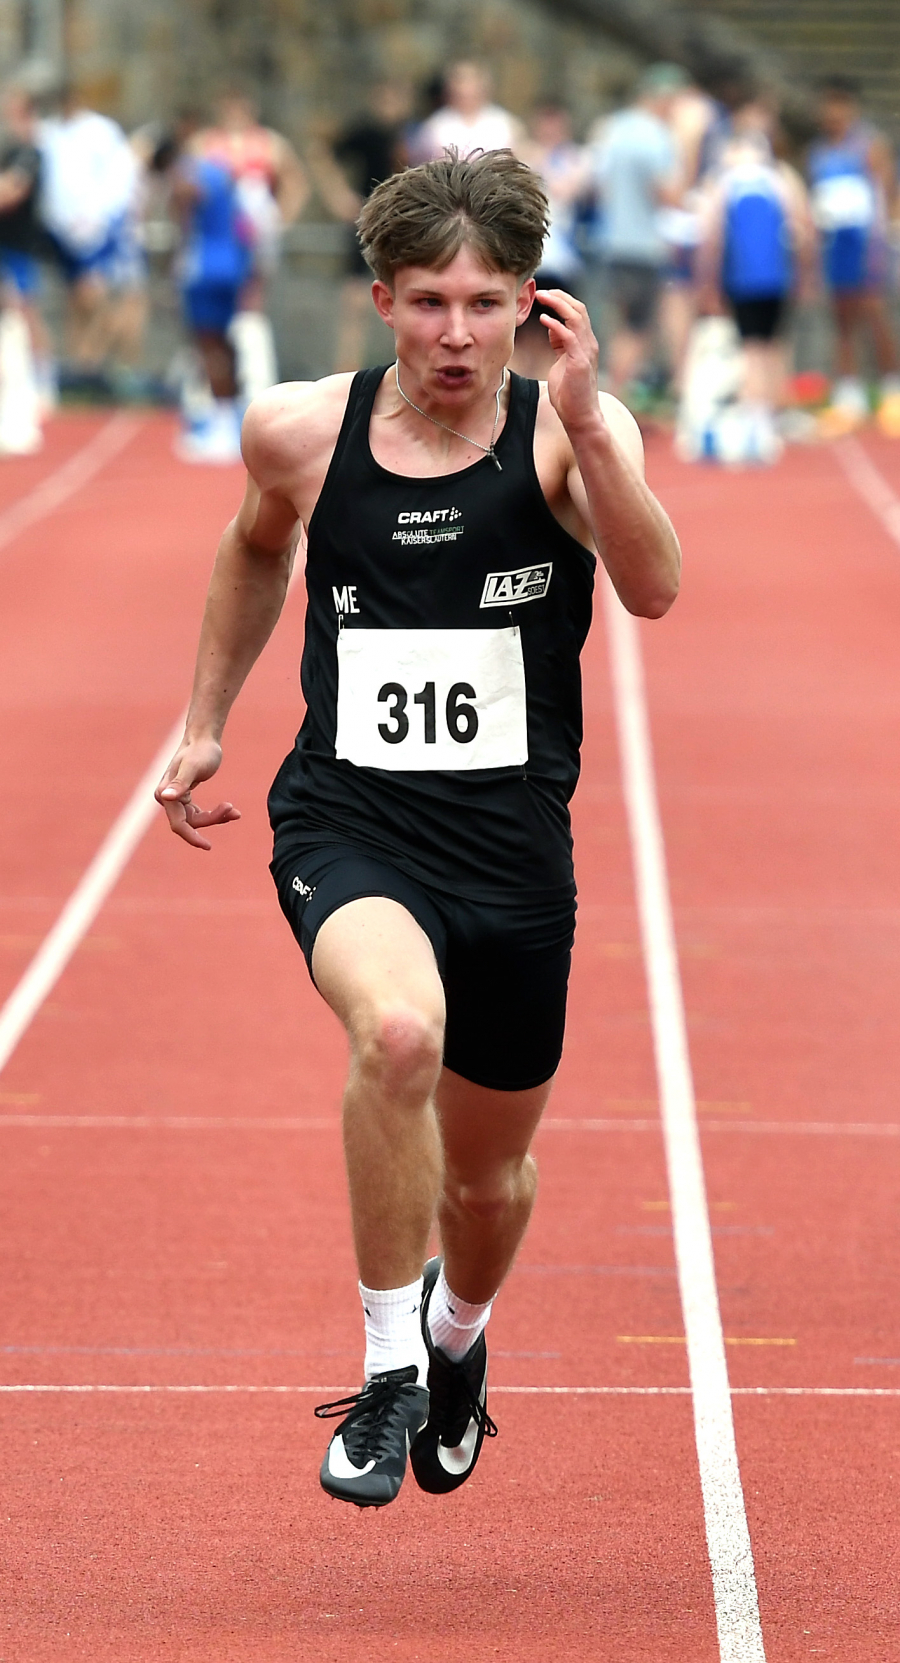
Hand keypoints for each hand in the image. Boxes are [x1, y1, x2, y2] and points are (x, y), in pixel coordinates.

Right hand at [154, 736, 240, 850]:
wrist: (203, 737)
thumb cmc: (200, 750)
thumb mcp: (193, 766)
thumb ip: (180, 782)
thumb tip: (165, 797)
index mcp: (165, 794)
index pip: (178, 824)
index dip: (192, 837)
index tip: (208, 846)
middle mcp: (167, 799)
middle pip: (191, 823)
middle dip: (212, 819)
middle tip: (232, 809)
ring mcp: (176, 799)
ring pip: (197, 820)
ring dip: (217, 817)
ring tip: (234, 810)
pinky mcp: (186, 798)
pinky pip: (199, 813)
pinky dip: (216, 813)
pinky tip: (232, 810)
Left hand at [535, 289, 600, 434]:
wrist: (580, 416)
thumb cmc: (570, 394)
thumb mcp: (562, 362)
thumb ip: (559, 344)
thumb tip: (552, 326)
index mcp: (584, 343)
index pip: (577, 312)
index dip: (561, 300)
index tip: (544, 294)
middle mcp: (588, 343)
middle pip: (578, 309)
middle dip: (559, 297)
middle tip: (540, 291)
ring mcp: (586, 352)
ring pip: (576, 318)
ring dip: (558, 305)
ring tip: (541, 297)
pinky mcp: (579, 362)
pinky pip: (569, 336)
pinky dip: (556, 325)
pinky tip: (544, 319)